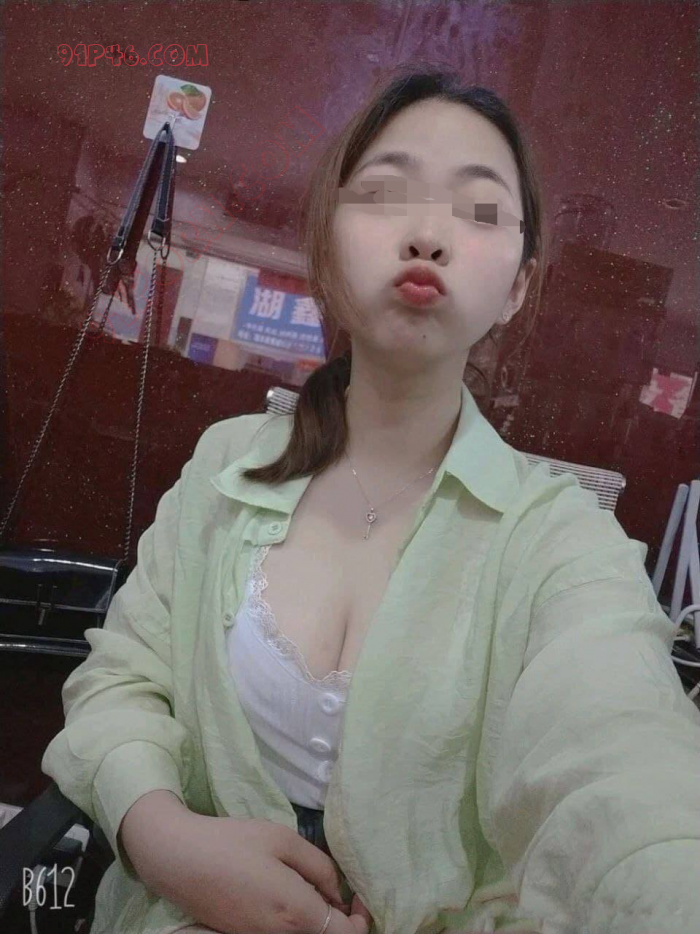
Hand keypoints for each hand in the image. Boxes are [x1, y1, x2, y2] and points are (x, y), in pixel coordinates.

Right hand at [128, 807, 370, 933]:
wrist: (178, 860)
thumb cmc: (233, 843)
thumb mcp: (283, 839)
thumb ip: (319, 867)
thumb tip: (338, 892)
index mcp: (296, 913)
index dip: (360, 919)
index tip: (358, 896)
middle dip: (338, 918)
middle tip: (336, 888)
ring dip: (315, 919)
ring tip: (310, 886)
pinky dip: (294, 920)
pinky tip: (286, 894)